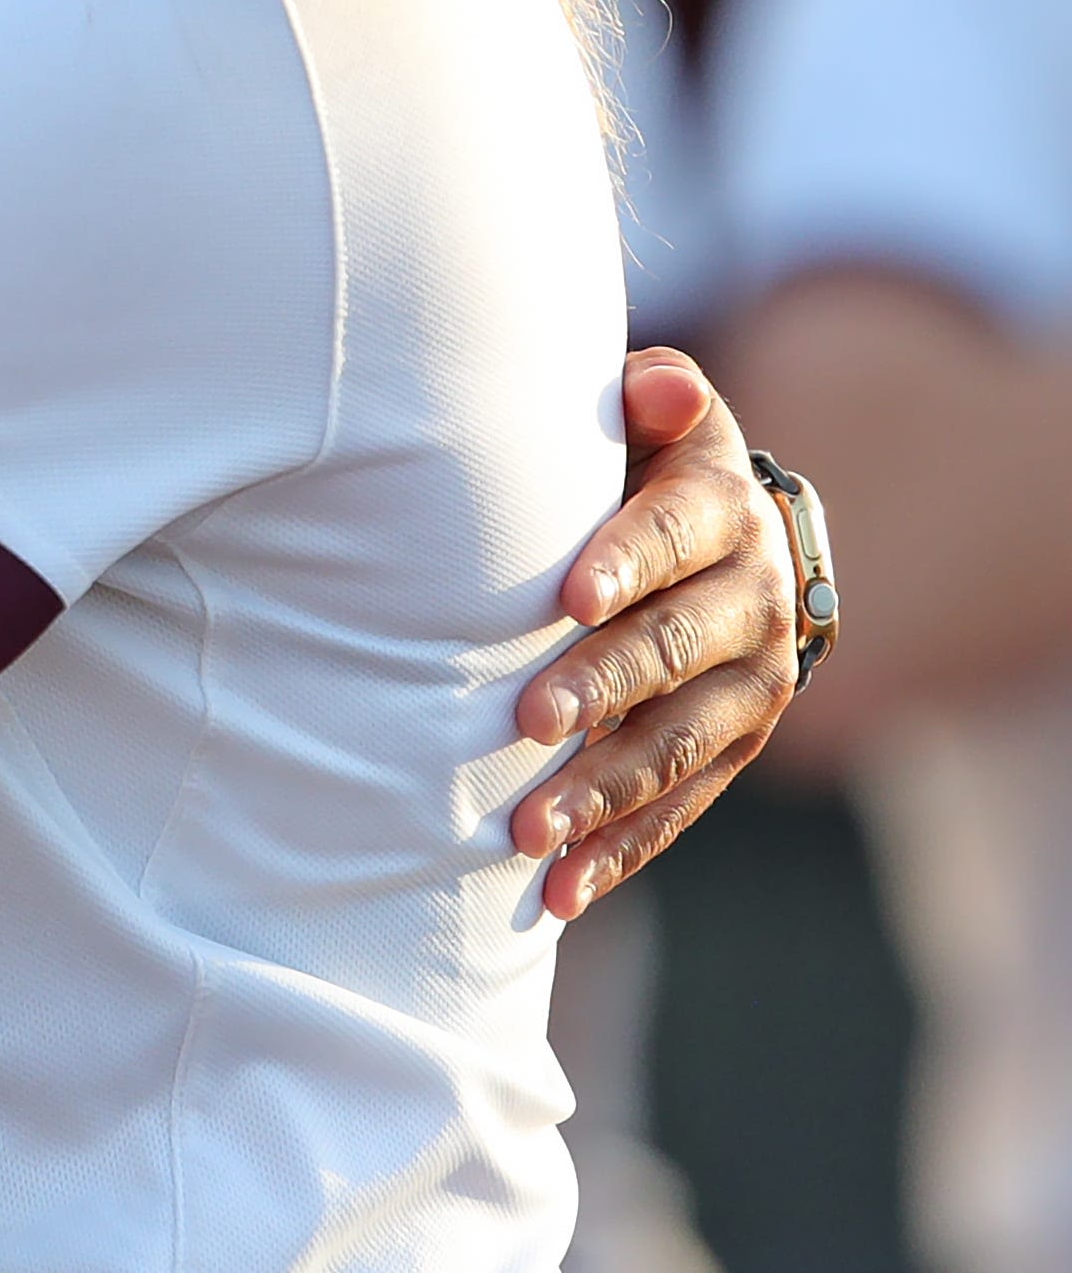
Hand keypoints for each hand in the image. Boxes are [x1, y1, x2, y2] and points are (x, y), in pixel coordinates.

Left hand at [510, 346, 799, 915]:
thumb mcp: (657, 415)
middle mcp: (751, 604)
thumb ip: (650, 398)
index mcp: (724, 512)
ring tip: (526, 830)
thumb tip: (656, 384)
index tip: (568, 597)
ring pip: (674, 746)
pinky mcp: (732, 750)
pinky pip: (677, 809)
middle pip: (672, 652)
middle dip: (599, 688)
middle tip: (525, 719)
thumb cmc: (648, 457)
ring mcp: (750, 689)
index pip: (672, 535)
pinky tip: (559, 891)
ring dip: (600, 791)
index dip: (623, 562)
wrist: (732, 534)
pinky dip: (618, 851)